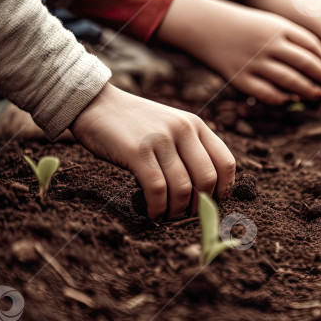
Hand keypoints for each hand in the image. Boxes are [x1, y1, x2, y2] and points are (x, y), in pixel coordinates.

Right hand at [71, 83, 235, 219]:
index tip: (213, 204)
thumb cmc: (134, 123)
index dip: (224, 189)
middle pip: (207, 179)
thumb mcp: (170, 126)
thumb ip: (189, 148)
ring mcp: (160, 140)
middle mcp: (182, 130)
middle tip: (188, 216)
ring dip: (177, 211)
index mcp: (195, 125)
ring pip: (182, 188)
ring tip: (168, 217)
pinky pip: (157, 190)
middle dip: (200, 205)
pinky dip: (158, 208)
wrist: (95, 103)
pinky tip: (153, 214)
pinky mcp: (137, 152)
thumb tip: (205, 190)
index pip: (225, 162)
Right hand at [157, 0, 320, 103]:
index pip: (312, 45)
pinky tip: (291, 98)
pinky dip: (283, 98)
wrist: (203, 25)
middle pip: (306, 64)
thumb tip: (318, 62)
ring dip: (309, 90)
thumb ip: (291, 39)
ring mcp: (255, 62)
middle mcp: (268, 45)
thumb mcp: (268, 22)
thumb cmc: (241, 26)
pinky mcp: (241, 79)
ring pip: (291, 80)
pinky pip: (268, 93)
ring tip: (320, 94)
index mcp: (278, 27)